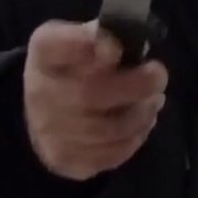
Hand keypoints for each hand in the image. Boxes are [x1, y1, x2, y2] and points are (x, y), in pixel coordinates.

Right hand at [23, 19, 168, 180]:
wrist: (43, 113)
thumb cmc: (74, 68)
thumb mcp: (82, 40)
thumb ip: (100, 36)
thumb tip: (119, 43)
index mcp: (44, 52)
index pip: (53, 44)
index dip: (84, 44)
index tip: (115, 48)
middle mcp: (38, 92)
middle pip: (88, 94)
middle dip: (134, 86)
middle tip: (158, 76)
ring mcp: (49, 131)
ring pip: (108, 129)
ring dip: (141, 114)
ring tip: (154, 100)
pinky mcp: (66, 161)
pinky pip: (111, 154)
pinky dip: (135, 138)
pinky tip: (141, 123)